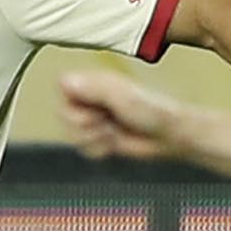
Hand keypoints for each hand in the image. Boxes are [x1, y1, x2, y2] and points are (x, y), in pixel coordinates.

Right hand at [59, 67, 180, 162]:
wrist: (167, 136)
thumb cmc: (152, 111)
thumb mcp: (120, 94)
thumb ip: (91, 88)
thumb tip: (64, 81)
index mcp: (94, 82)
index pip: (63, 87)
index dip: (74, 101)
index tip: (91, 104)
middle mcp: (91, 99)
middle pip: (64, 114)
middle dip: (86, 123)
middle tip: (106, 119)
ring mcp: (94, 120)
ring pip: (72, 135)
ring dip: (94, 138)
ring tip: (113, 131)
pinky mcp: (98, 139)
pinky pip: (83, 149)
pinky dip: (100, 150)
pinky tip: (114, 142)